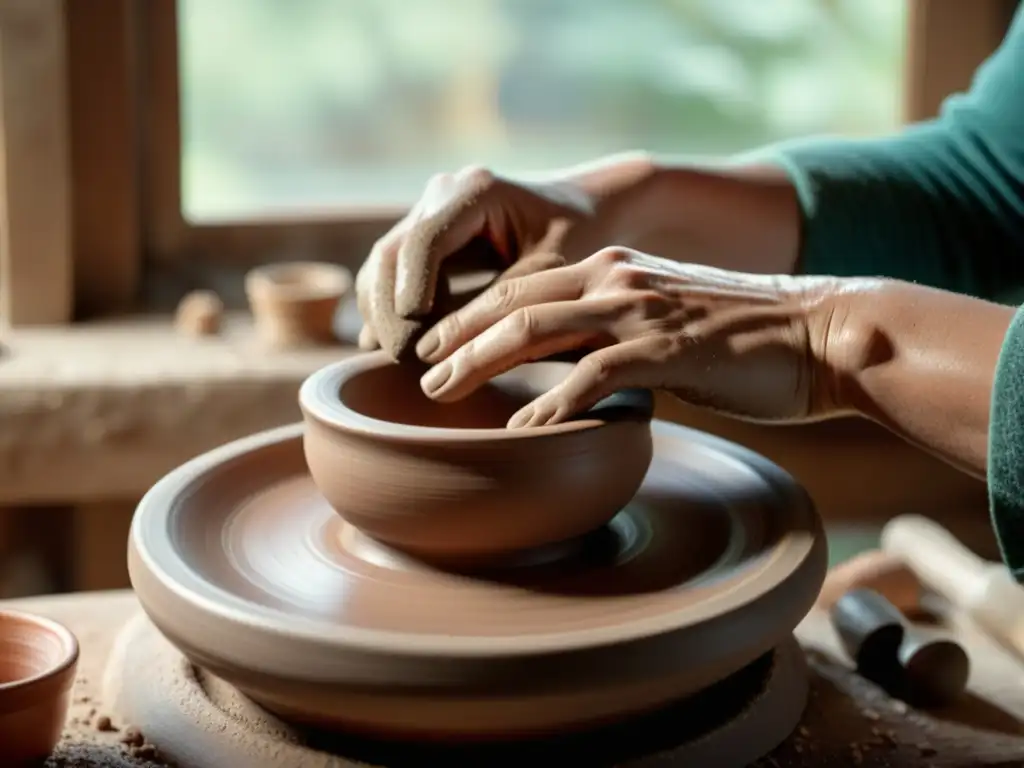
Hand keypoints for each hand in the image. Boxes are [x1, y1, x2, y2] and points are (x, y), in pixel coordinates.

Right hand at [355, 156, 652, 355]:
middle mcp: (444, 193)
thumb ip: (505, 306)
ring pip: (382, 265)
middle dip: (389, 311)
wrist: (593, 212)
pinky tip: (399, 350)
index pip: (423, 243)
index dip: (410, 295)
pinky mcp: (427, 237)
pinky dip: (390, 310)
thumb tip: (453, 353)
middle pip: (390, 253)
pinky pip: (392, 274)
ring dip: (382, 313)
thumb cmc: (583, 240)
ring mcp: (431, 212)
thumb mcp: (553, 274)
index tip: (413, 345)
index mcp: (476, 190)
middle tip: (402, 362)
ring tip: (400, 361)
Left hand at [414, 247, 842, 427]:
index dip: (471, 314)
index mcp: (615, 271)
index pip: (523, 288)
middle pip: (514, 303)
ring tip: (441, 393)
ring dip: (481, 361)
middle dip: (458, 335)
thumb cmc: (746, 342)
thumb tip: (580, 372)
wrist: (824, 335)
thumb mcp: (670, 325)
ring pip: (538, 328)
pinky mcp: (668, 349)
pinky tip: (521, 428)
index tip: (435, 343)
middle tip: (418, 369)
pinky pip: (593, 374)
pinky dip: (551, 402)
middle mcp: (618, 279)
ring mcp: (641, 310)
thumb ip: (620, 337)